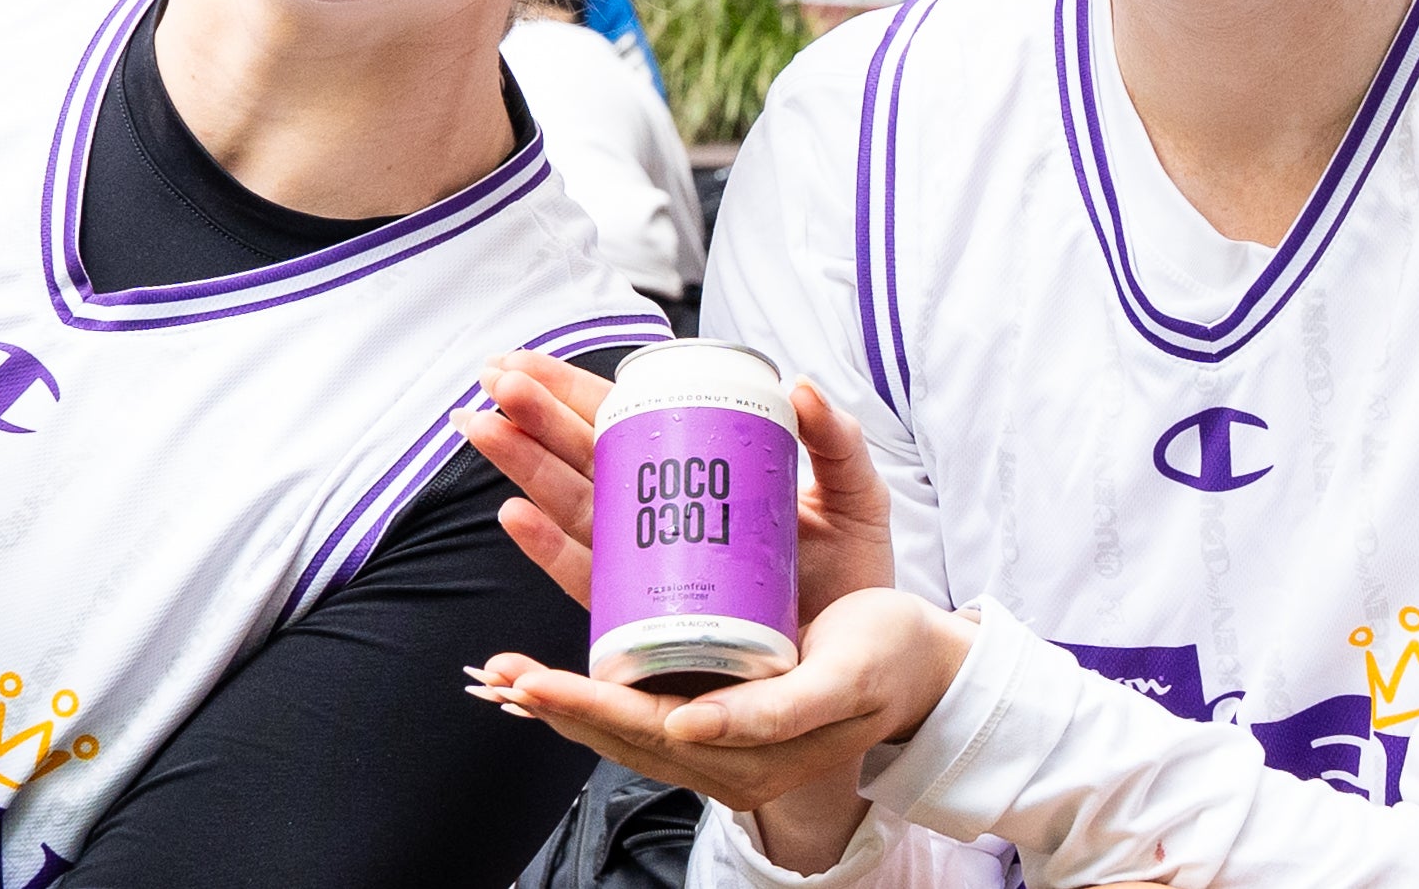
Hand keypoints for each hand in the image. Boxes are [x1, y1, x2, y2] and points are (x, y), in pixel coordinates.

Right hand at [459, 352, 894, 621]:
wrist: (868, 662)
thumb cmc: (854, 577)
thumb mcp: (856, 496)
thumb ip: (836, 442)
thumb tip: (800, 384)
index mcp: (699, 469)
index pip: (621, 420)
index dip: (569, 390)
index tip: (518, 362)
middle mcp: (662, 516)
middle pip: (585, 458)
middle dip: (533, 419)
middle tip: (490, 384)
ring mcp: (652, 567)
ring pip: (575, 507)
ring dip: (525, 469)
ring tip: (486, 430)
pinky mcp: (653, 620)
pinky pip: (594, 582)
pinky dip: (551, 551)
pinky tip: (516, 515)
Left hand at [466, 587, 974, 810]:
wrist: (922, 669)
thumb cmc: (883, 666)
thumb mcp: (838, 684)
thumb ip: (769, 714)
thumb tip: (688, 729)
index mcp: (744, 753)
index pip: (641, 732)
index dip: (582, 705)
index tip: (531, 683)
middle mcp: (719, 752)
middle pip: (615, 731)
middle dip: (552, 700)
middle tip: (496, 674)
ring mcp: (713, 734)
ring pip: (619, 721)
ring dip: (561, 697)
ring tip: (504, 674)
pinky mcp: (715, 704)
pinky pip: (641, 700)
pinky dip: (594, 683)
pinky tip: (560, 664)